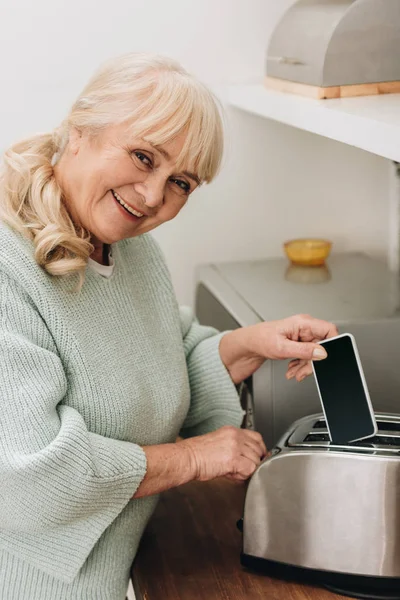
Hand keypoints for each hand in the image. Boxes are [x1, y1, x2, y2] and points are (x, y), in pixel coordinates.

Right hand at [179, 426, 266, 482]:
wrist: (187, 458)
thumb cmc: (197, 453)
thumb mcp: (219, 443)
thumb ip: (235, 447)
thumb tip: (248, 460)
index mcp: (232, 431)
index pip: (256, 437)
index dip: (260, 449)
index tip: (259, 457)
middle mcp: (235, 436)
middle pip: (258, 449)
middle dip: (254, 461)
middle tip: (242, 468)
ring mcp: (235, 447)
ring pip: (256, 461)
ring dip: (248, 469)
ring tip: (233, 472)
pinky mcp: (233, 459)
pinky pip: (250, 469)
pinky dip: (244, 475)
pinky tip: (232, 475)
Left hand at [219, 314, 337, 382]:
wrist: (248, 345)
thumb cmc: (259, 340)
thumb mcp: (282, 348)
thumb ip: (304, 351)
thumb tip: (322, 352)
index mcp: (303, 323)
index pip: (329, 330)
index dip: (332, 344)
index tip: (326, 358)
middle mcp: (304, 328)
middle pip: (323, 346)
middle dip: (313, 361)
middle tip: (304, 371)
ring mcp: (302, 336)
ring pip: (315, 354)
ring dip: (306, 366)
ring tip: (295, 372)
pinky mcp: (299, 344)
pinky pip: (308, 356)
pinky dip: (301, 365)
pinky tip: (293, 369)